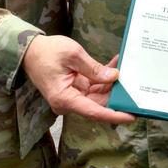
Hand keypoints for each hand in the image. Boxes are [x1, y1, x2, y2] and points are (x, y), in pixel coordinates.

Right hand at [21, 35, 135, 123]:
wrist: (30, 50)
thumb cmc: (47, 52)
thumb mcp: (73, 55)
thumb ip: (94, 69)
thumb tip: (114, 77)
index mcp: (64, 98)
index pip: (94, 112)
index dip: (114, 115)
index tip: (132, 117)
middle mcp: (68, 102)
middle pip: (98, 105)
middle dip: (117, 97)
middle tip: (138, 90)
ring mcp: (72, 96)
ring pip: (98, 96)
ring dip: (112, 84)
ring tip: (128, 70)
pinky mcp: (74, 89)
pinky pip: (93, 87)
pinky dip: (104, 77)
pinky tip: (115, 64)